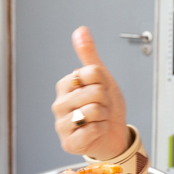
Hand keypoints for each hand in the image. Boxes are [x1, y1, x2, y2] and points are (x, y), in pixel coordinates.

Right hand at [51, 26, 130, 159]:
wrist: (114, 134)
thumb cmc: (106, 106)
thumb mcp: (101, 78)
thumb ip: (89, 55)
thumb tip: (80, 30)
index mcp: (64, 86)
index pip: (91, 73)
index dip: (104, 83)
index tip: (101, 91)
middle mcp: (59, 104)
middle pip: (95, 92)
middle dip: (106, 101)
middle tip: (102, 108)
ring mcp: (61, 125)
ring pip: (94, 110)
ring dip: (104, 116)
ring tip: (99, 119)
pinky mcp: (69, 143)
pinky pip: (93, 129)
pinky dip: (101, 130)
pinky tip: (96, 132)